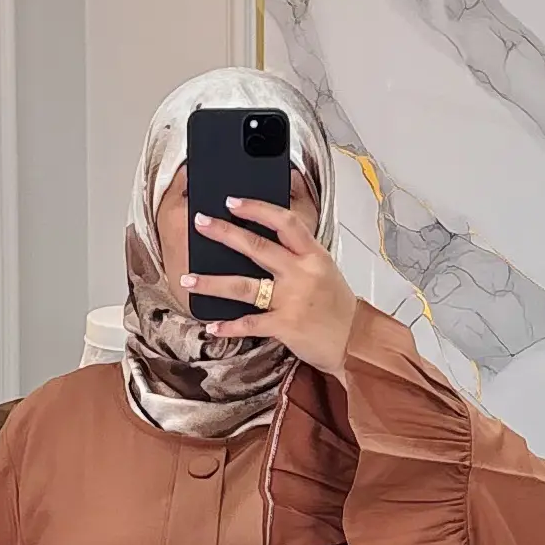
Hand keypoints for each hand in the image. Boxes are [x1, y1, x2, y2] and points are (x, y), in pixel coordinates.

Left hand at [184, 199, 356, 376]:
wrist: (356, 342)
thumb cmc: (338, 307)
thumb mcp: (325, 269)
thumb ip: (300, 253)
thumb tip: (270, 236)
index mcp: (313, 255)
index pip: (284, 222)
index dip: (257, 209)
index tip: (232, 201)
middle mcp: (301, 273)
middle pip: (258, 247)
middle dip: (225, 233)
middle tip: (201, 223)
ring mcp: (292, 300)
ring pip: (244, 286)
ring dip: (212, 283)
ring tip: (188, 278)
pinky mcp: (286, 326)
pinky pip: (250, 324)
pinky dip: (229, 326)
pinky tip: (212, 325)